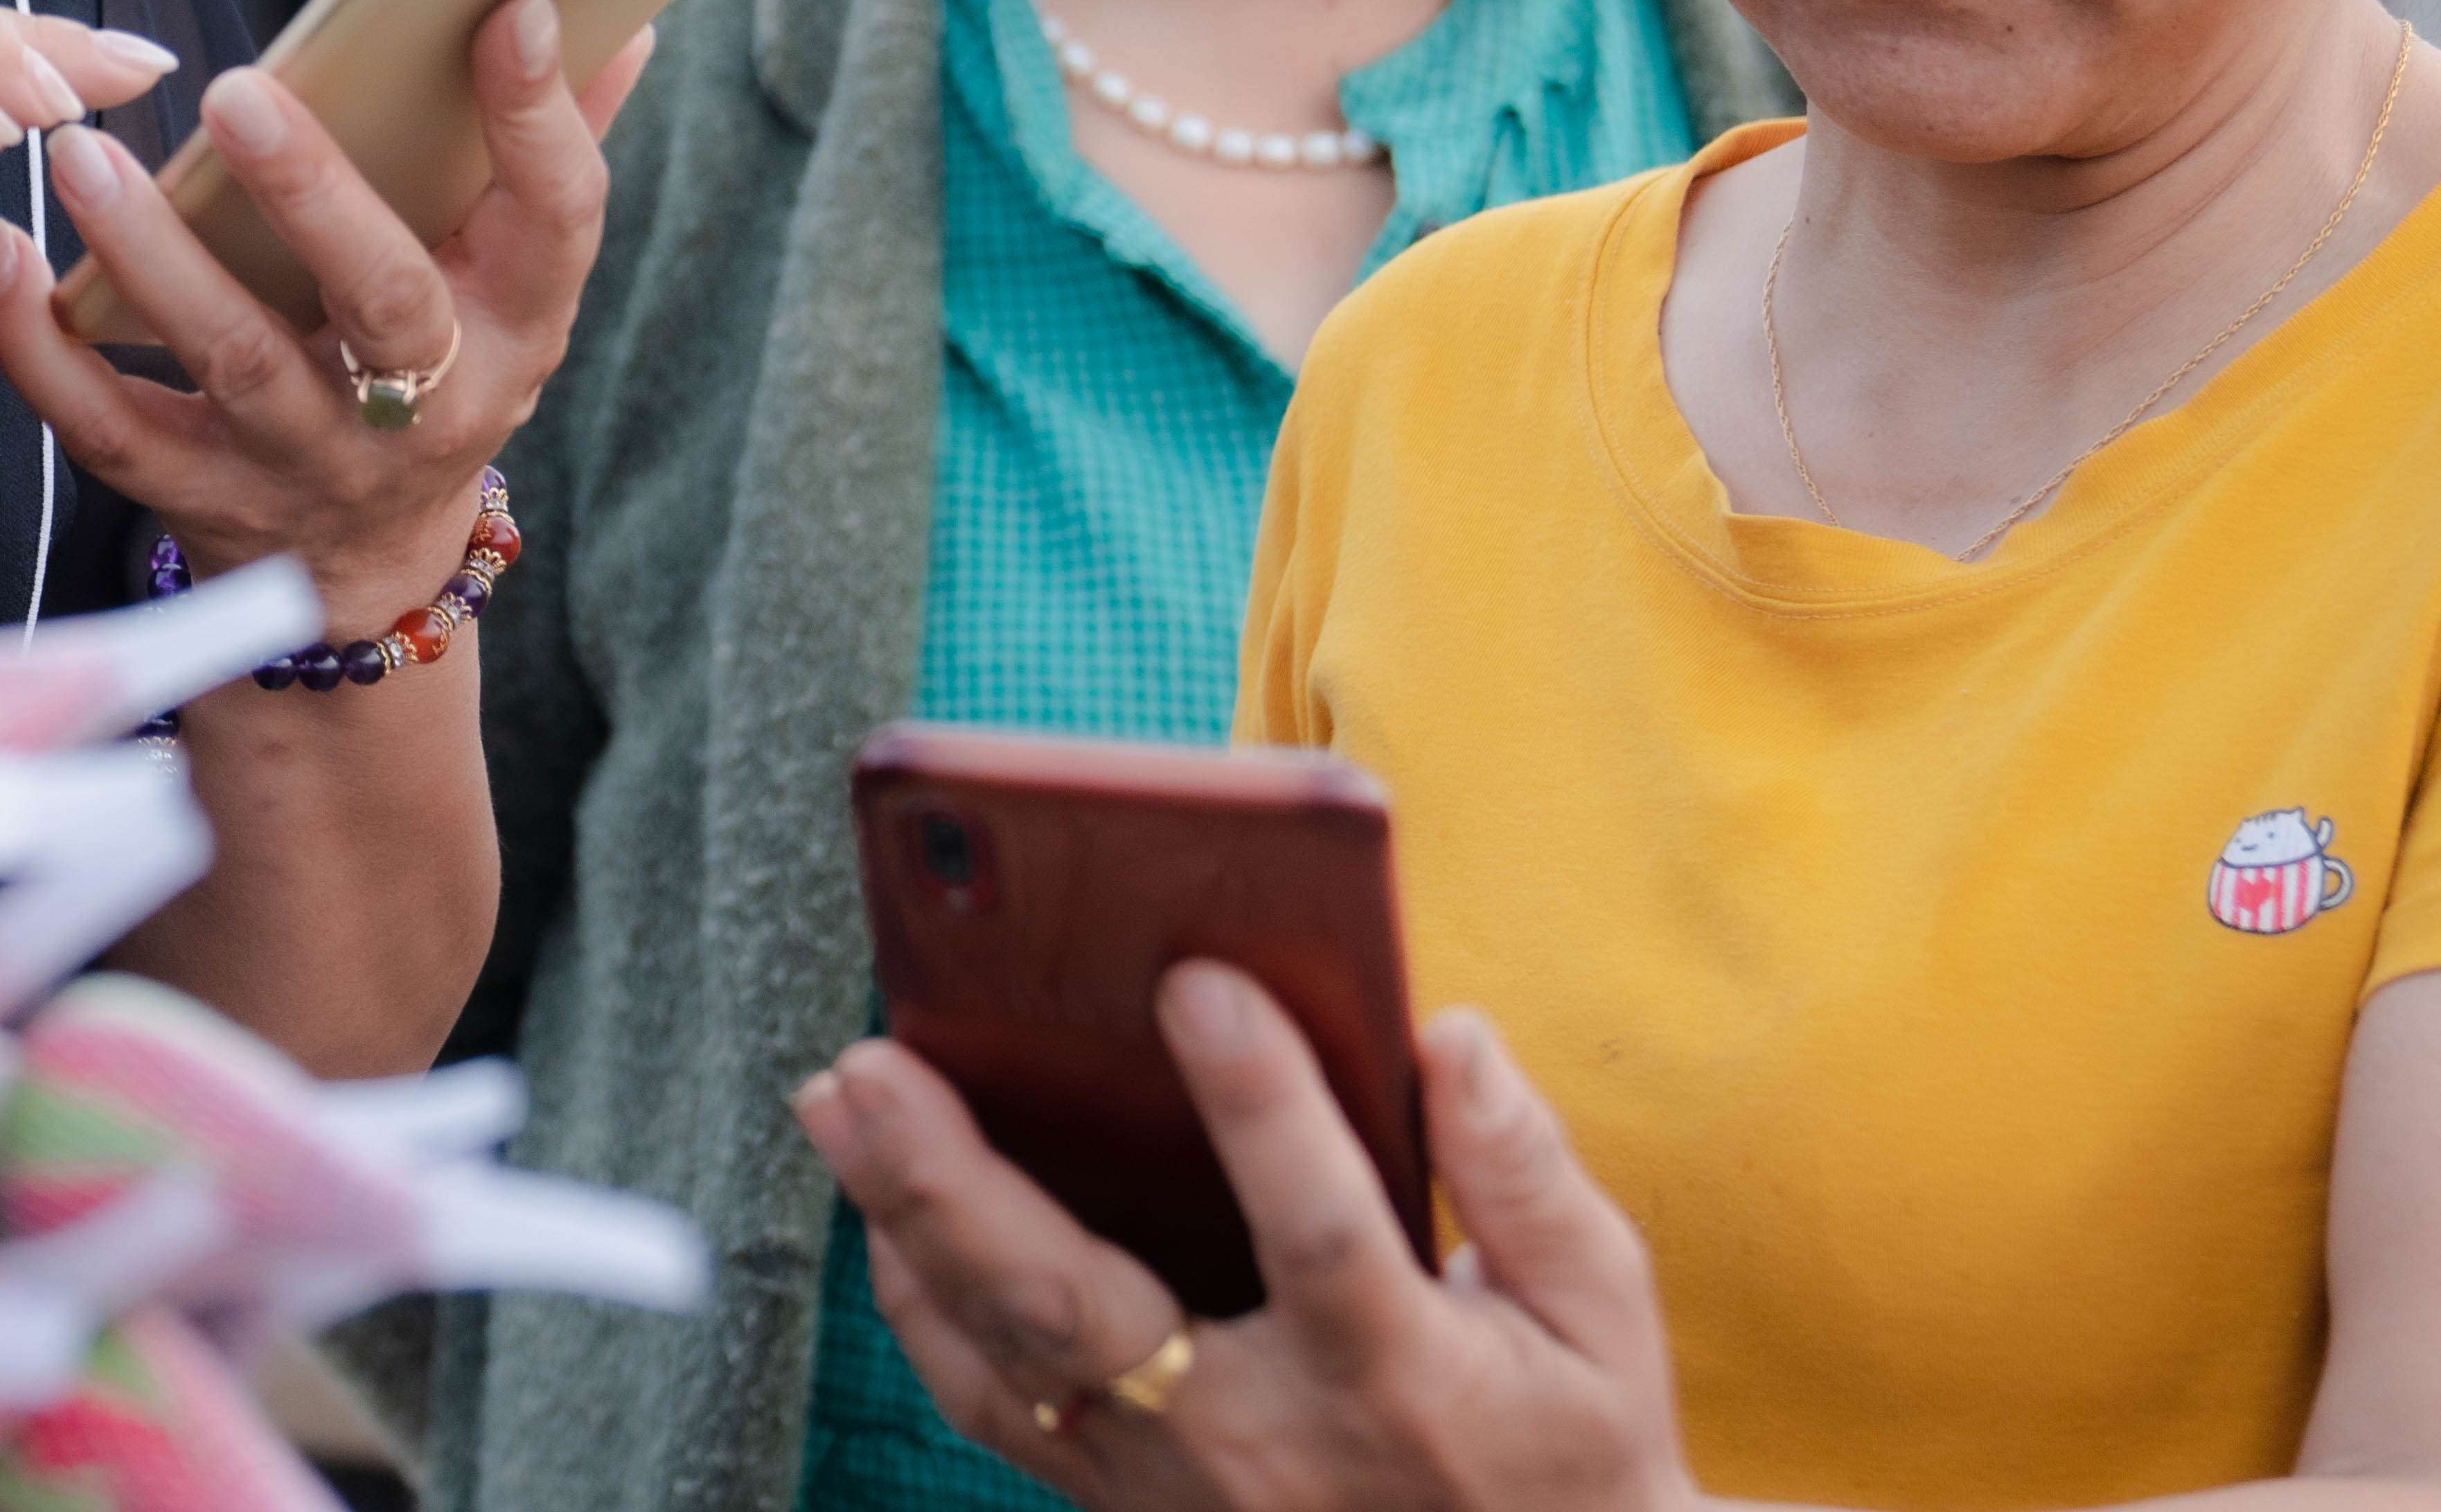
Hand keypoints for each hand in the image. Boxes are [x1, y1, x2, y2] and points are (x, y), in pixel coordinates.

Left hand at [0, 0, 637, 640]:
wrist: (362, 568)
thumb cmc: (437, 370)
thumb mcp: (513, 285)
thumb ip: (552, 152)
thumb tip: (618, 17)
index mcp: (516, 327)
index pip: (557, 219)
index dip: (540, 121)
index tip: (506, 12)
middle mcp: (422, 405)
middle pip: (382, 301)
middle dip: (313, 196)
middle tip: (235, 90)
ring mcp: (303, 459)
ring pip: (229, 357)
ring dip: (150, 251)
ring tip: (82, 154)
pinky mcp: (194, 493)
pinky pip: (104, 425)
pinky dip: (37, 343)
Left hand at [791, 972, 1688, 1511]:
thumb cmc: (1566, 1452)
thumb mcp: (1602, 1324)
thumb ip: (1526, 1179)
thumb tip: (1450, 1035)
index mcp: (1396, 1377)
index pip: (1313, 1227)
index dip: (1260, 1104)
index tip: (1198, 980)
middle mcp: (1259, 1440)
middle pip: (1076, 1307)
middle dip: (956, 1178)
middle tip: (872, 1061)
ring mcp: (1173, 1488)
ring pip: (1002, 1360)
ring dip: (905, 1224)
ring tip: (838, 1102)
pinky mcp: (1124, 1506)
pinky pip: (997, 1411)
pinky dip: (927, 1309)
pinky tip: (883, 1214)